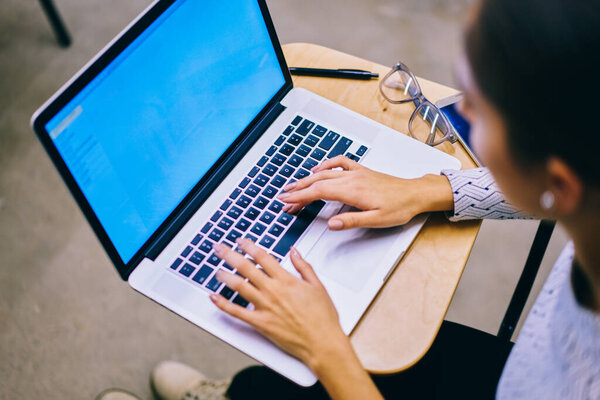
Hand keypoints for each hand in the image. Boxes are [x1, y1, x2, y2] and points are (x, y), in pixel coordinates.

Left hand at [210, 239, 348, 368]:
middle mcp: (272, 291)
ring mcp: (264, 306)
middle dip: (230, 255)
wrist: (322, 342)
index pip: (263, 257)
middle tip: (219, 248)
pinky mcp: (260, 323)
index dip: (249, 246)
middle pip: (246, 267)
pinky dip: (223, 304)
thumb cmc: (323, 318)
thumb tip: (294, 251)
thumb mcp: (318, 286)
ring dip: (225, 275)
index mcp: (286, 280)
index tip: (241, 241)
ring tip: (216, 268)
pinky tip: (214, 297)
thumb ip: (303, 267)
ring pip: (239, 286)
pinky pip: (237, 312)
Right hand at [277, 155, 454, 229]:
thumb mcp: (377, 221)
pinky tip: (318, 169)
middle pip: (317, 182)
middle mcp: (352, 179)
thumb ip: (352, 221)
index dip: (300, 197)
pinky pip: (340, 163)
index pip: (319, 192)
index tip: (286, 201)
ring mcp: (356, 173)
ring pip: (325, 173)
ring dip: (306, 179)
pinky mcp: (361, 171)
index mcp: (353, 191)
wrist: (415, 194)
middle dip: (297, 190)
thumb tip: (331, 224)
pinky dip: (326, 164)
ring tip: (293, 186)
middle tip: (282, 198)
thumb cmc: (399, 208)